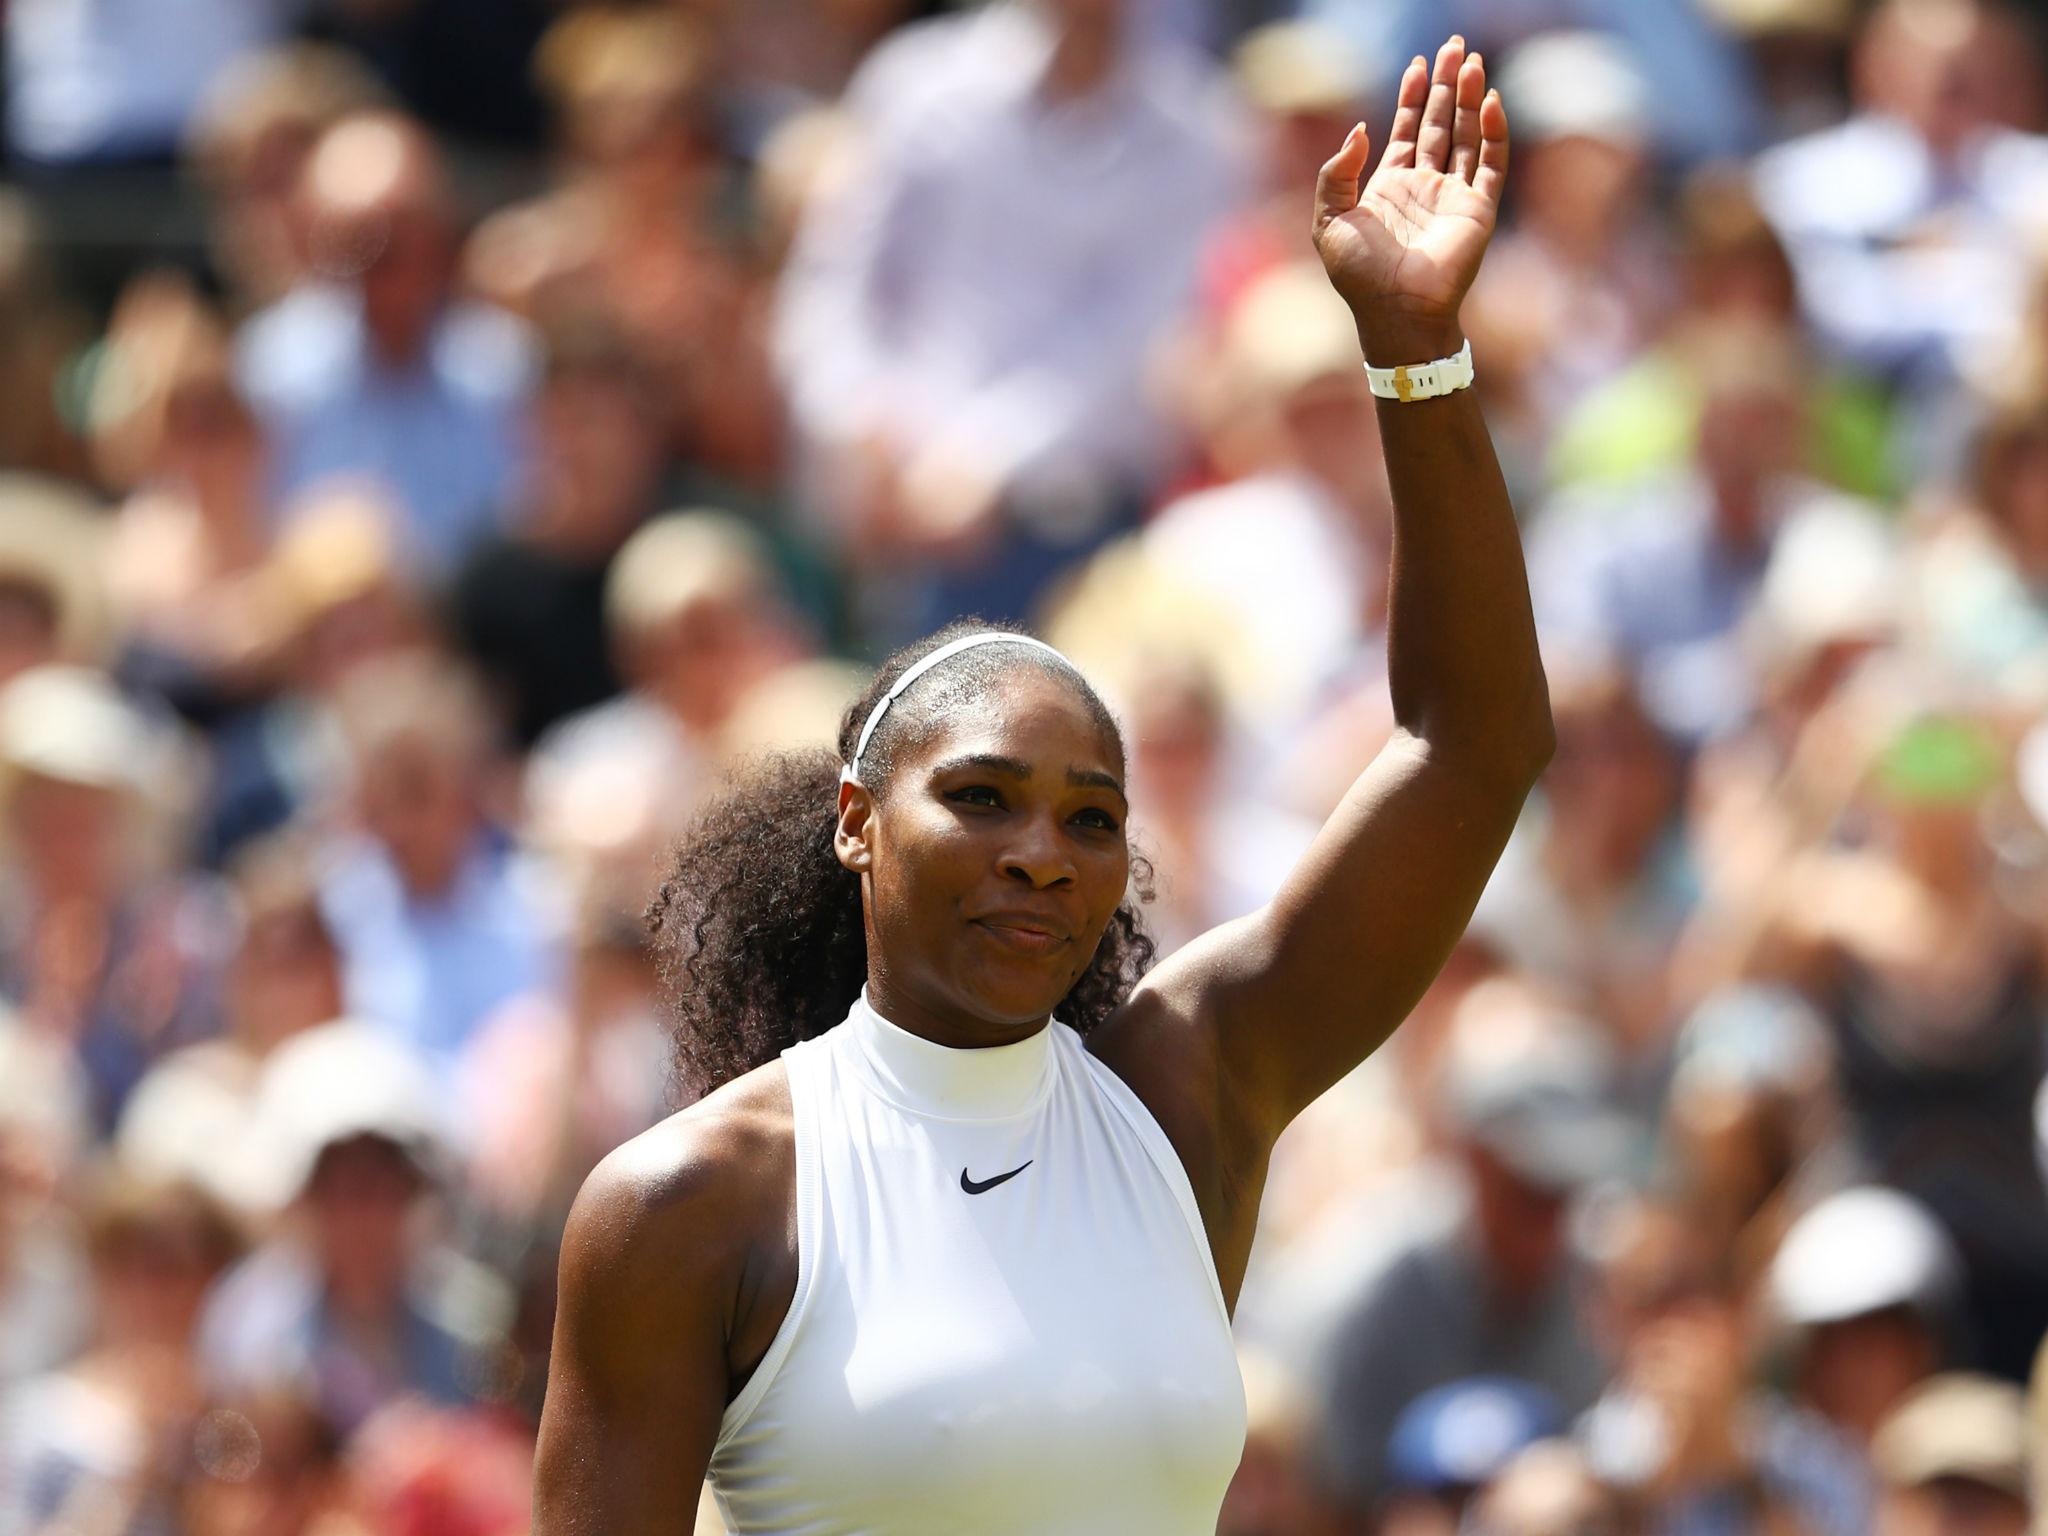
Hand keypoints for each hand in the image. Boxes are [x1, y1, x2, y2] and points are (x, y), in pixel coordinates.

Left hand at [1313, 38, 1507, 363]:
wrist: (1395, 312)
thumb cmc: (1359, 277)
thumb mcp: (1329, 221)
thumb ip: (1336, 173)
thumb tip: (1360, 130)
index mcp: (1389, 186)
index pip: (1405, 130)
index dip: (1411, 97)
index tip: (1418, 64)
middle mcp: (1424, 186)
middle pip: (1438, 123)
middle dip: (1445, 86)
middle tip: (1453, 47)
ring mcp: (1453, 196)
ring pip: (1466, 135)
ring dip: (1469, 99)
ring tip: (1470, 62)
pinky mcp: (1478, 209)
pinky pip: (1491, 162)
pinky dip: (1493, 132)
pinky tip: (1490, 101)